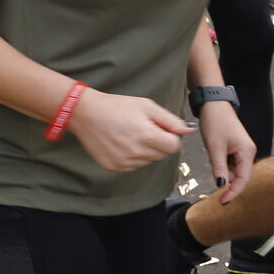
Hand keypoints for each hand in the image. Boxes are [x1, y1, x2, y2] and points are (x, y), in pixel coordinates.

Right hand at [65, 89, 190, 173]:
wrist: (85, 113)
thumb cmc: (116, 106)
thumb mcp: (146, 106)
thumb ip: (170, 120)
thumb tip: (189, 130)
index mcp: (147, 135)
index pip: (174, 146)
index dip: (169, 136)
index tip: (158, 128)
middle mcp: (136, 152)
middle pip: (162, 154)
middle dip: (157, 143)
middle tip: (141, 128)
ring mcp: (124, 162)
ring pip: (148, 161)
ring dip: (144, 151)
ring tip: (129, 135)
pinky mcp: (114, 167)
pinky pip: (133, 165)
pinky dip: (131, 156)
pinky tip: (120, 143)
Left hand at [197, 101, 254, 203]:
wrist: (213, 103)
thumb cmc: (215, 121)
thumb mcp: (215, 147)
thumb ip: (219, 169)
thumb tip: (222, 186)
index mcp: (247, 152)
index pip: (243, 179)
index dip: (233, 192)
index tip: (223, 202)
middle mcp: (248, 152)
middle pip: (240, 176)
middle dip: (228, 183)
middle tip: (215, 189)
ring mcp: (242, 150)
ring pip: (234, 170)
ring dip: (224, 173)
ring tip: (214, 165)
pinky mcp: (236, 148)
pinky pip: (230, 163)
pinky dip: (223, 167)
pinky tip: (215, 161)